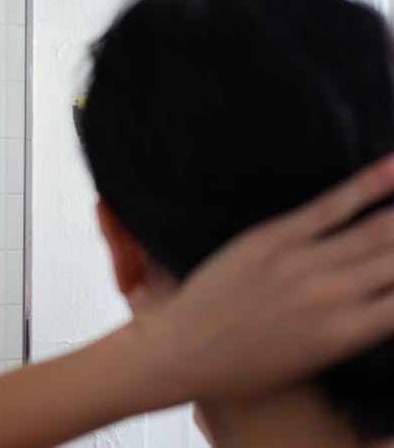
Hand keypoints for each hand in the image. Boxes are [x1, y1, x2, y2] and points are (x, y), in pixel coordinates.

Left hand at [139, 154, 393, 401]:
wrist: (179, 352)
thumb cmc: (241, 368)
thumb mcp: (310, 361)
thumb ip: (352, 329)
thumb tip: (379, 304)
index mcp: (349, 333)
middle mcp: (337, 295)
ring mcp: (304, 263)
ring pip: (380, 229)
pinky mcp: (273, 238)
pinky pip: (331, 205)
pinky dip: (369, 184)